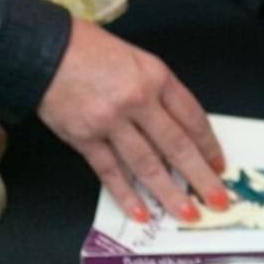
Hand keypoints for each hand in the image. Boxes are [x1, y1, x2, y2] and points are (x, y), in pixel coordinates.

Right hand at [37, 18, 230, 223]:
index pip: (193, 118)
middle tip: (218, 201)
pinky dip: (126, 194)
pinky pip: (110, 172)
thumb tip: (179, 130)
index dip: (209, 146)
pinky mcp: (83, 138)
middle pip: (177, 146)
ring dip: (169, 193)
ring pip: (147, 164)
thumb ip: (159, 92)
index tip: (220, 166)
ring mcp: (110, 122)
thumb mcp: (138, 60)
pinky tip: (141, 213)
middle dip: (200, 177)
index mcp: (157, 77)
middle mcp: (138, 100)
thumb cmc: (92, 51)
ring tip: (186, 214)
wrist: (44, 50)